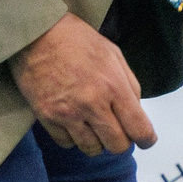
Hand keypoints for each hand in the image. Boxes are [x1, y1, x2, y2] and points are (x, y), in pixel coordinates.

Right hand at [7, 15, 153, 154]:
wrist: (36, 32)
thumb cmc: (77, 40)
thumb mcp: (114, 56)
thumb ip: (130, 86)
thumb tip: (136, 112)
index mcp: (114, 87)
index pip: (139, 129)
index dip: (146, 140)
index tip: (145, 140)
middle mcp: (92, 104)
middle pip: (117, 145)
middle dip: (122, 142)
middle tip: (118, 131)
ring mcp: (67, 113)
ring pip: (92, 149)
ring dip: (98, 142)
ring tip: (94, 127)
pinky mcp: (45, 117)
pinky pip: (66, 143)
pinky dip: (73, 138)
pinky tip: (74, 123)